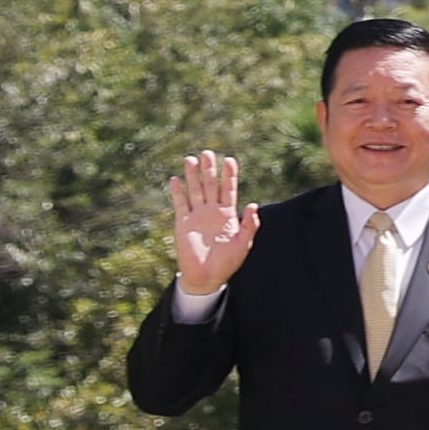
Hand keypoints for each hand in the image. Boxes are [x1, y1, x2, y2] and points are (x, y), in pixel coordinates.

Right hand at [168, 151, 255, 297]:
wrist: (206, 277)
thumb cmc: (227, 262)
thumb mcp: (243, 244)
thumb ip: (249, 225)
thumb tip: (253, 205)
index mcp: (229, 215)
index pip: (229, 189)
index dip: (229, 175)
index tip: (229, 159)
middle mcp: (212, 211)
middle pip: (211, 185)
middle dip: (209, 169)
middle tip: (207, 152)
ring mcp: (197, 216)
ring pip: (195, 191)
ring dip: (193, 176)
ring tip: (190, 159)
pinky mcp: (182, 224)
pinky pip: (180, 205)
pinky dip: (177, 192)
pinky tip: (175, 180)